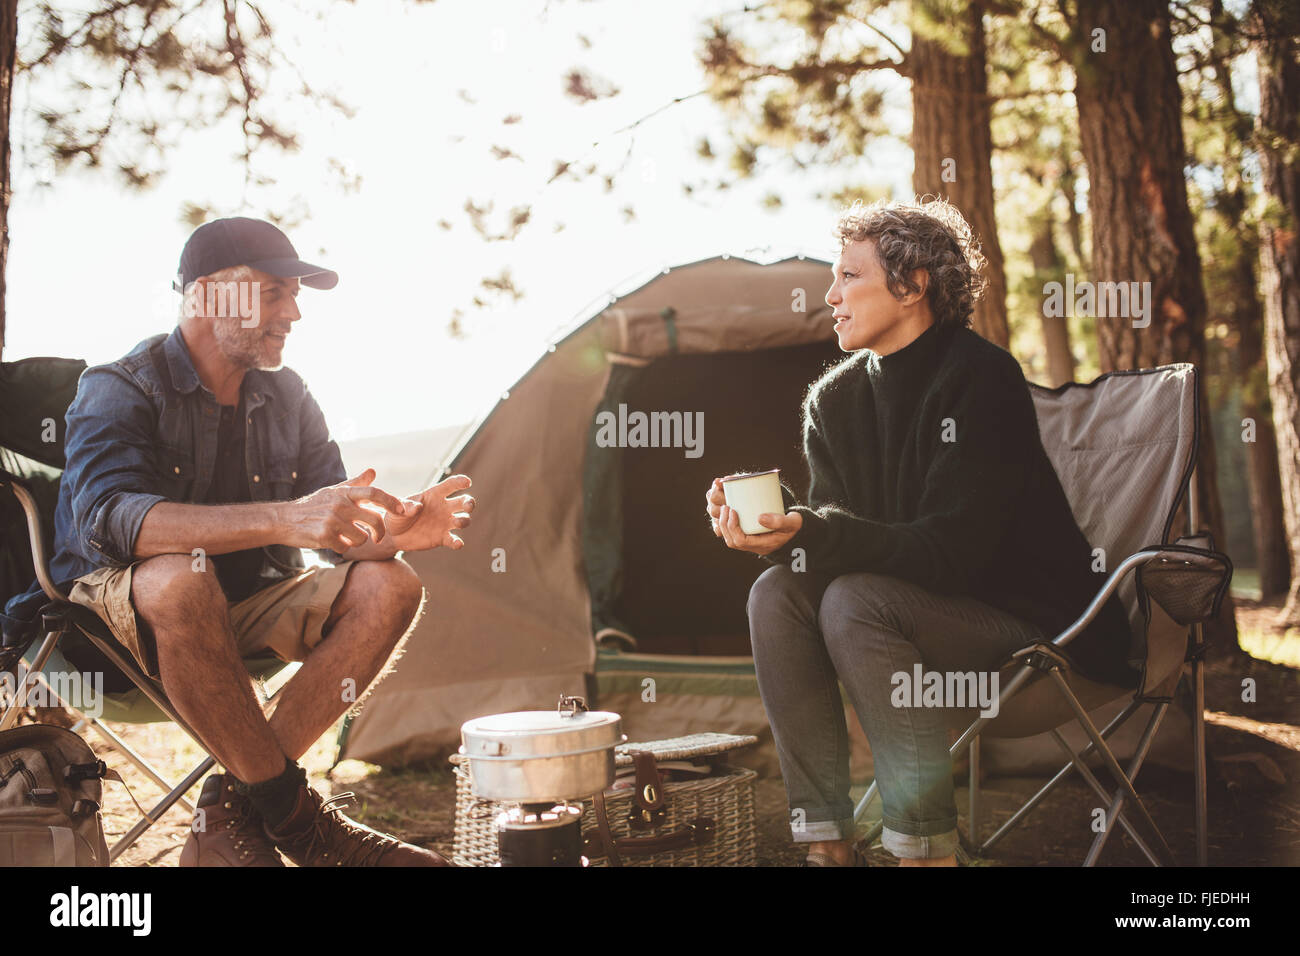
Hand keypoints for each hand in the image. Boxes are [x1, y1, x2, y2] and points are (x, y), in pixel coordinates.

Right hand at [282, 468, 407, 551]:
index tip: (403, 510)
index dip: (392, 502)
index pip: (374, 494)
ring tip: (345, 536)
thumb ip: (355, 483)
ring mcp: (332, 520)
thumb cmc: (312, 505)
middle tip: (377, 537)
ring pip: (361, 538)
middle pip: (374, 520)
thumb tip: (372, 471)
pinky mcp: (324, 536)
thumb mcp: (333, 491)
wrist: (284, 519)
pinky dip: (341, 548)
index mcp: (344, 493)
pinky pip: (345, 548)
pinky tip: (332, 542)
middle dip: (379, 532)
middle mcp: (340, 505)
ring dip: (357, 541)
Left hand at [385, 474, 474, 552]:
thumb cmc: (395, 515)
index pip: (450, 485)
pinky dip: (457, 542)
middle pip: (463, 501)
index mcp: (434, 495)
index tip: (467, 482)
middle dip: (469, 502)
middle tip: (468, 505)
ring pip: (463, 519)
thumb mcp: (396, 507)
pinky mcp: (442, 538)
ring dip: (464, 520)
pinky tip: (457, 544)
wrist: (392, 535)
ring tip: (457, 522)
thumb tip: (418, 507)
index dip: (460, 482)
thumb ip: (406, 506)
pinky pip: (453, 540)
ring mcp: (445, 523)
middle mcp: (443, 507)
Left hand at [707, 477, 801, 555]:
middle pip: (732, 541)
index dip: (733, 527)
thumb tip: (760, 517)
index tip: (733, 510)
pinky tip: (726, 513)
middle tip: (726, 507)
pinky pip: (732, 534)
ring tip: (725, 508)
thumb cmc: (794, 524)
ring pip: (730, 538)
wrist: (796, 527)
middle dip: (725, 524)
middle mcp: (755, 546)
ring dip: (724, 524)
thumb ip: (780, 520)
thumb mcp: (793, 522)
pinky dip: (726, 524)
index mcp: (764, 545)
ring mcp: (751, 542)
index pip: (741, 541)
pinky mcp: (748, 536)